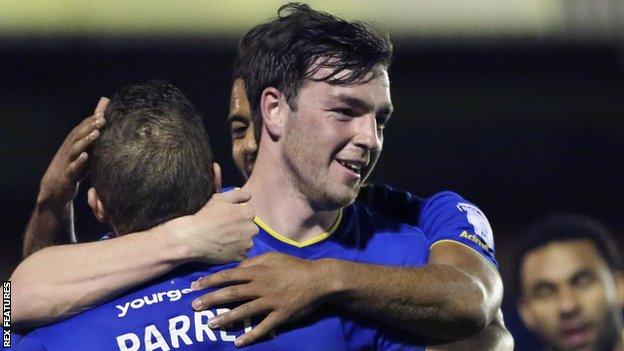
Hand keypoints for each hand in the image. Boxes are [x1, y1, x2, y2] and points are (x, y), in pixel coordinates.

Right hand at [37, 98, 108, 211]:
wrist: (54, 191)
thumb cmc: (72, 169)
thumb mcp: (82, 154)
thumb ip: (91, 142)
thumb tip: (102, 127)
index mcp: (71, 145)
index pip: (80, 130)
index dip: (90, 121)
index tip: (102, 113)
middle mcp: (67, 152)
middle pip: (78, 136)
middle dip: (89, 127)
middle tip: (102, 119)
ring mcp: (66, 163)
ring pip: (75, 150)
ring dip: (86, 141)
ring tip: (97, 133)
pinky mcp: (67, 177)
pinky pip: (72, 169)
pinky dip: (79, 162)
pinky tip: (86, 156)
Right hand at [166, 190, 258, 263]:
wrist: (193, 238)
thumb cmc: (206, 216)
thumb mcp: (221, 198)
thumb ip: (238, 194)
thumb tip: (249, 196)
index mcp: (248, 213)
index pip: (250, 212)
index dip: (239, 214)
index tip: (228, 218)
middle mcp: (252, 229)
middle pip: (250, 228)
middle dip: (242, 228)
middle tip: (226, 229)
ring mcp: (247, 244)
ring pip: (247, 241)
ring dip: (240, 240)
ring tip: (224, 240)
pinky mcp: (240, 256)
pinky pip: (242, 253)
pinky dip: (236, 251)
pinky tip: (224, 248)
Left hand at [190, 252, 330, 346]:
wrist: (319, 280)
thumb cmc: (294, 266)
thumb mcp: (273, 257)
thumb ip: (254, 261)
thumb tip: (237, 267)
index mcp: (258, 271)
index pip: (229, 275)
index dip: (210, 281)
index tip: (194, 286)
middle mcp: (261, 286)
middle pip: (232, 294)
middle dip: (211, 300)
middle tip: (195, 306)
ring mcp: (271, 302)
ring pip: (244, 311)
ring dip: (226, 319)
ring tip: (210, 325)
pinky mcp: (281, 315)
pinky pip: (264, 327)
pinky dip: (251, 336)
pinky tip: (238, 342)